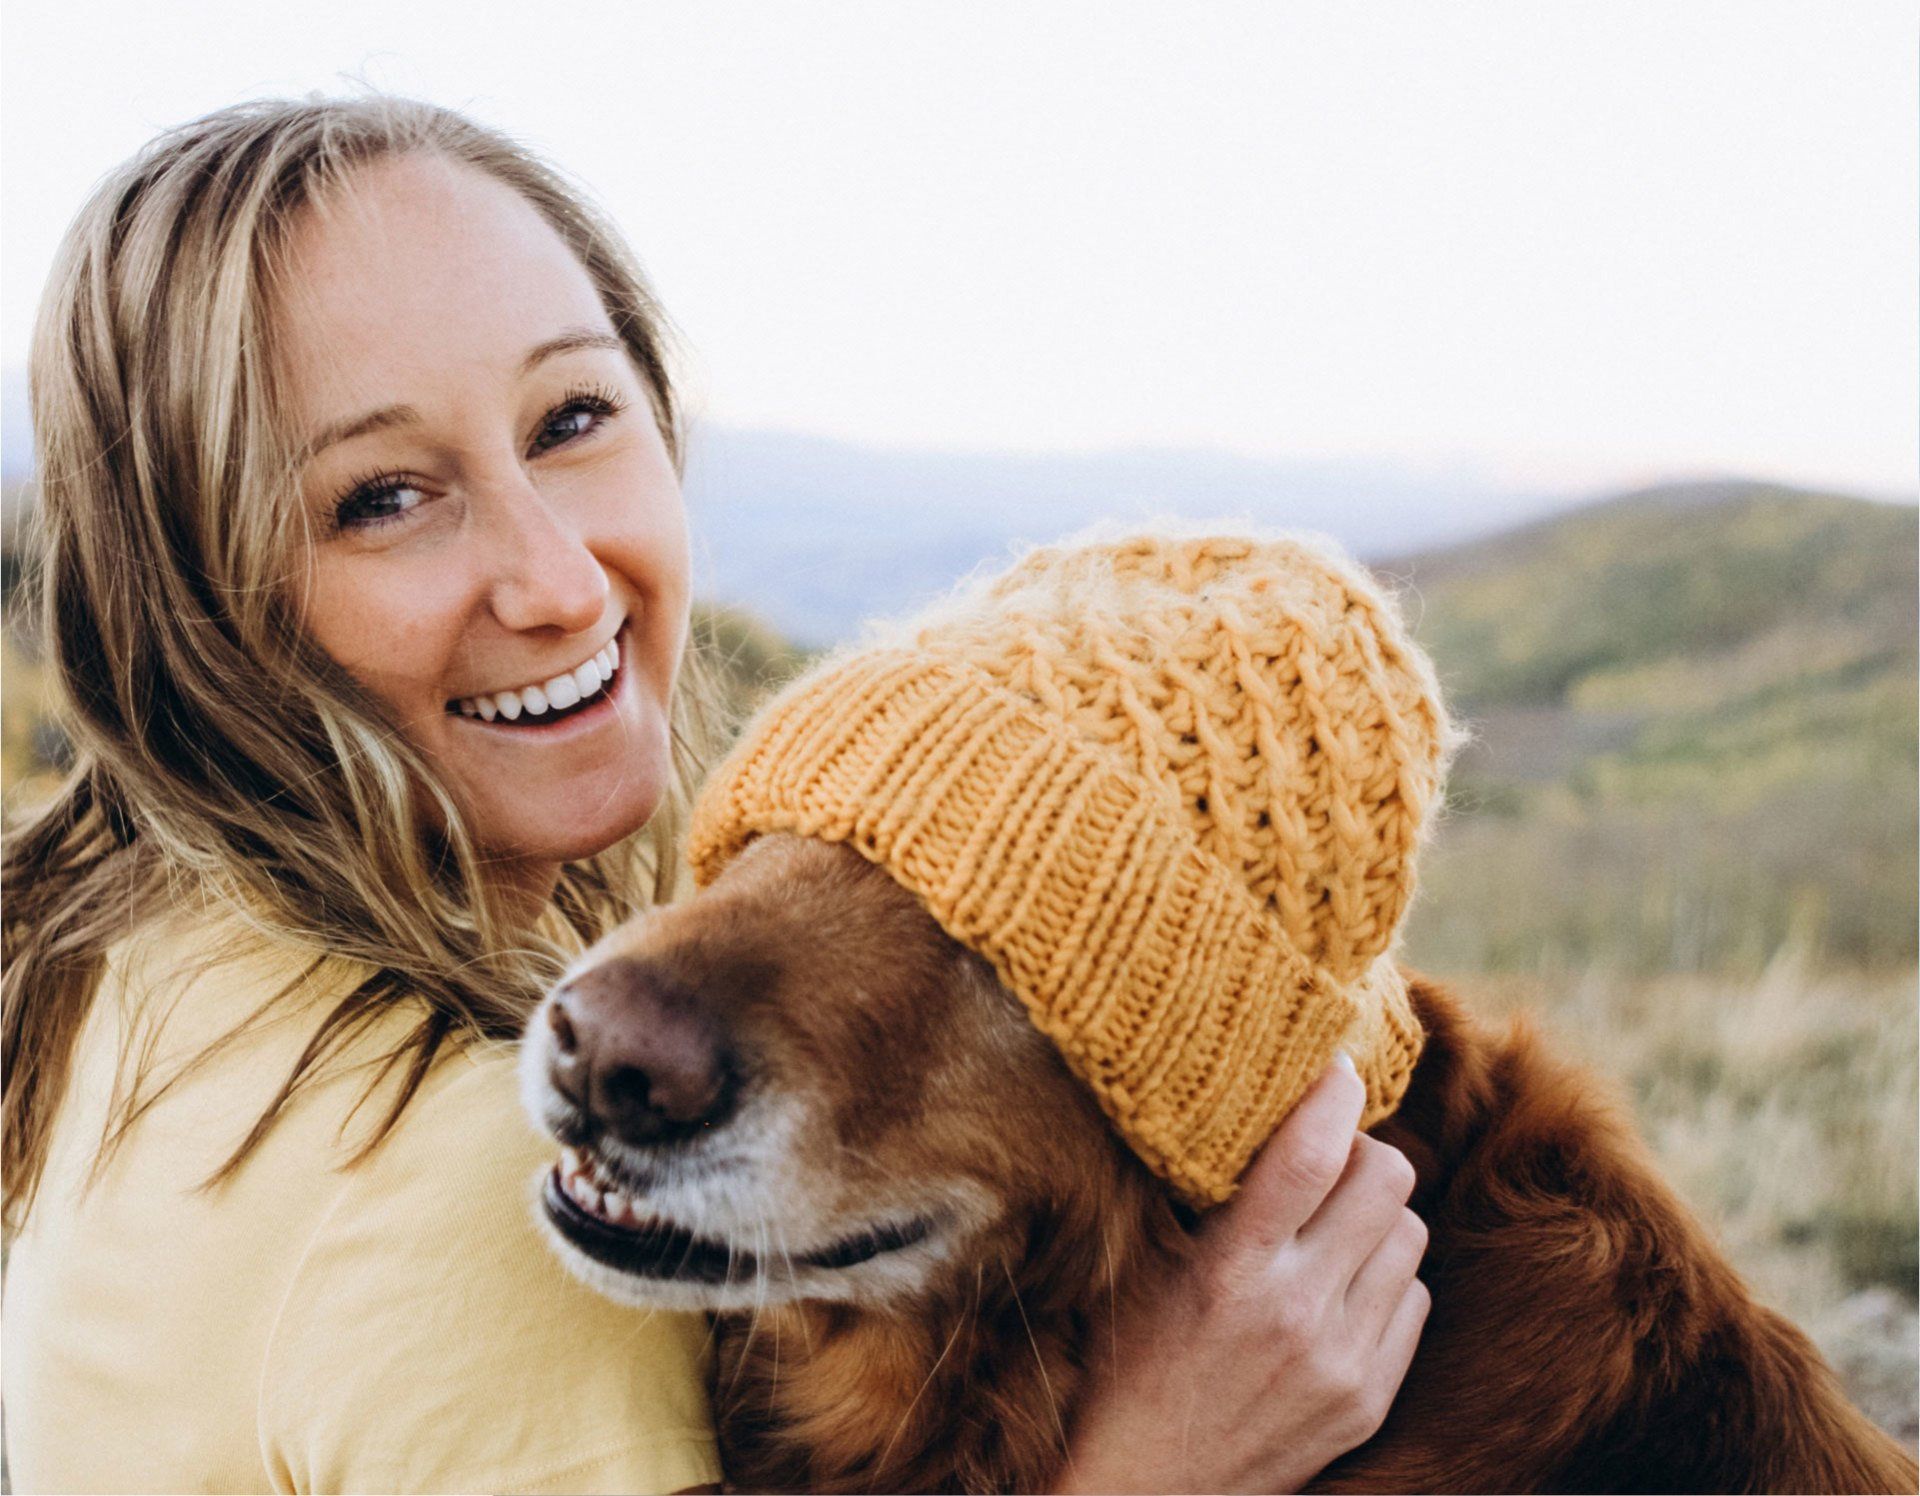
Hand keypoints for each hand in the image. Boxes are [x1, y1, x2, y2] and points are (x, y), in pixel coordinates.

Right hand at [1054, 1054, 1429, 1493]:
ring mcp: (1343, 1361)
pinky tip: (1337, 1284)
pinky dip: (1384, 1276)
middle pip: (1386, 1178)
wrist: (1146, 1488)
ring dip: (1375, 1213)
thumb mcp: (1142, 1265)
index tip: (1334, 1065)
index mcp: (1230, 1270)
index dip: (1333, 1092)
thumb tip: (1237, 1097)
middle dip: (1360, 1148)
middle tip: (1324, 1154)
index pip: (1309, 1154)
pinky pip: (1414, 1297)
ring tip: (1326, 1225)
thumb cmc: (1125, 1363)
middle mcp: (1297, 1313)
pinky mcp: (1369, 1398)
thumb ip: (1194, 1189)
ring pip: (1410, 1232)